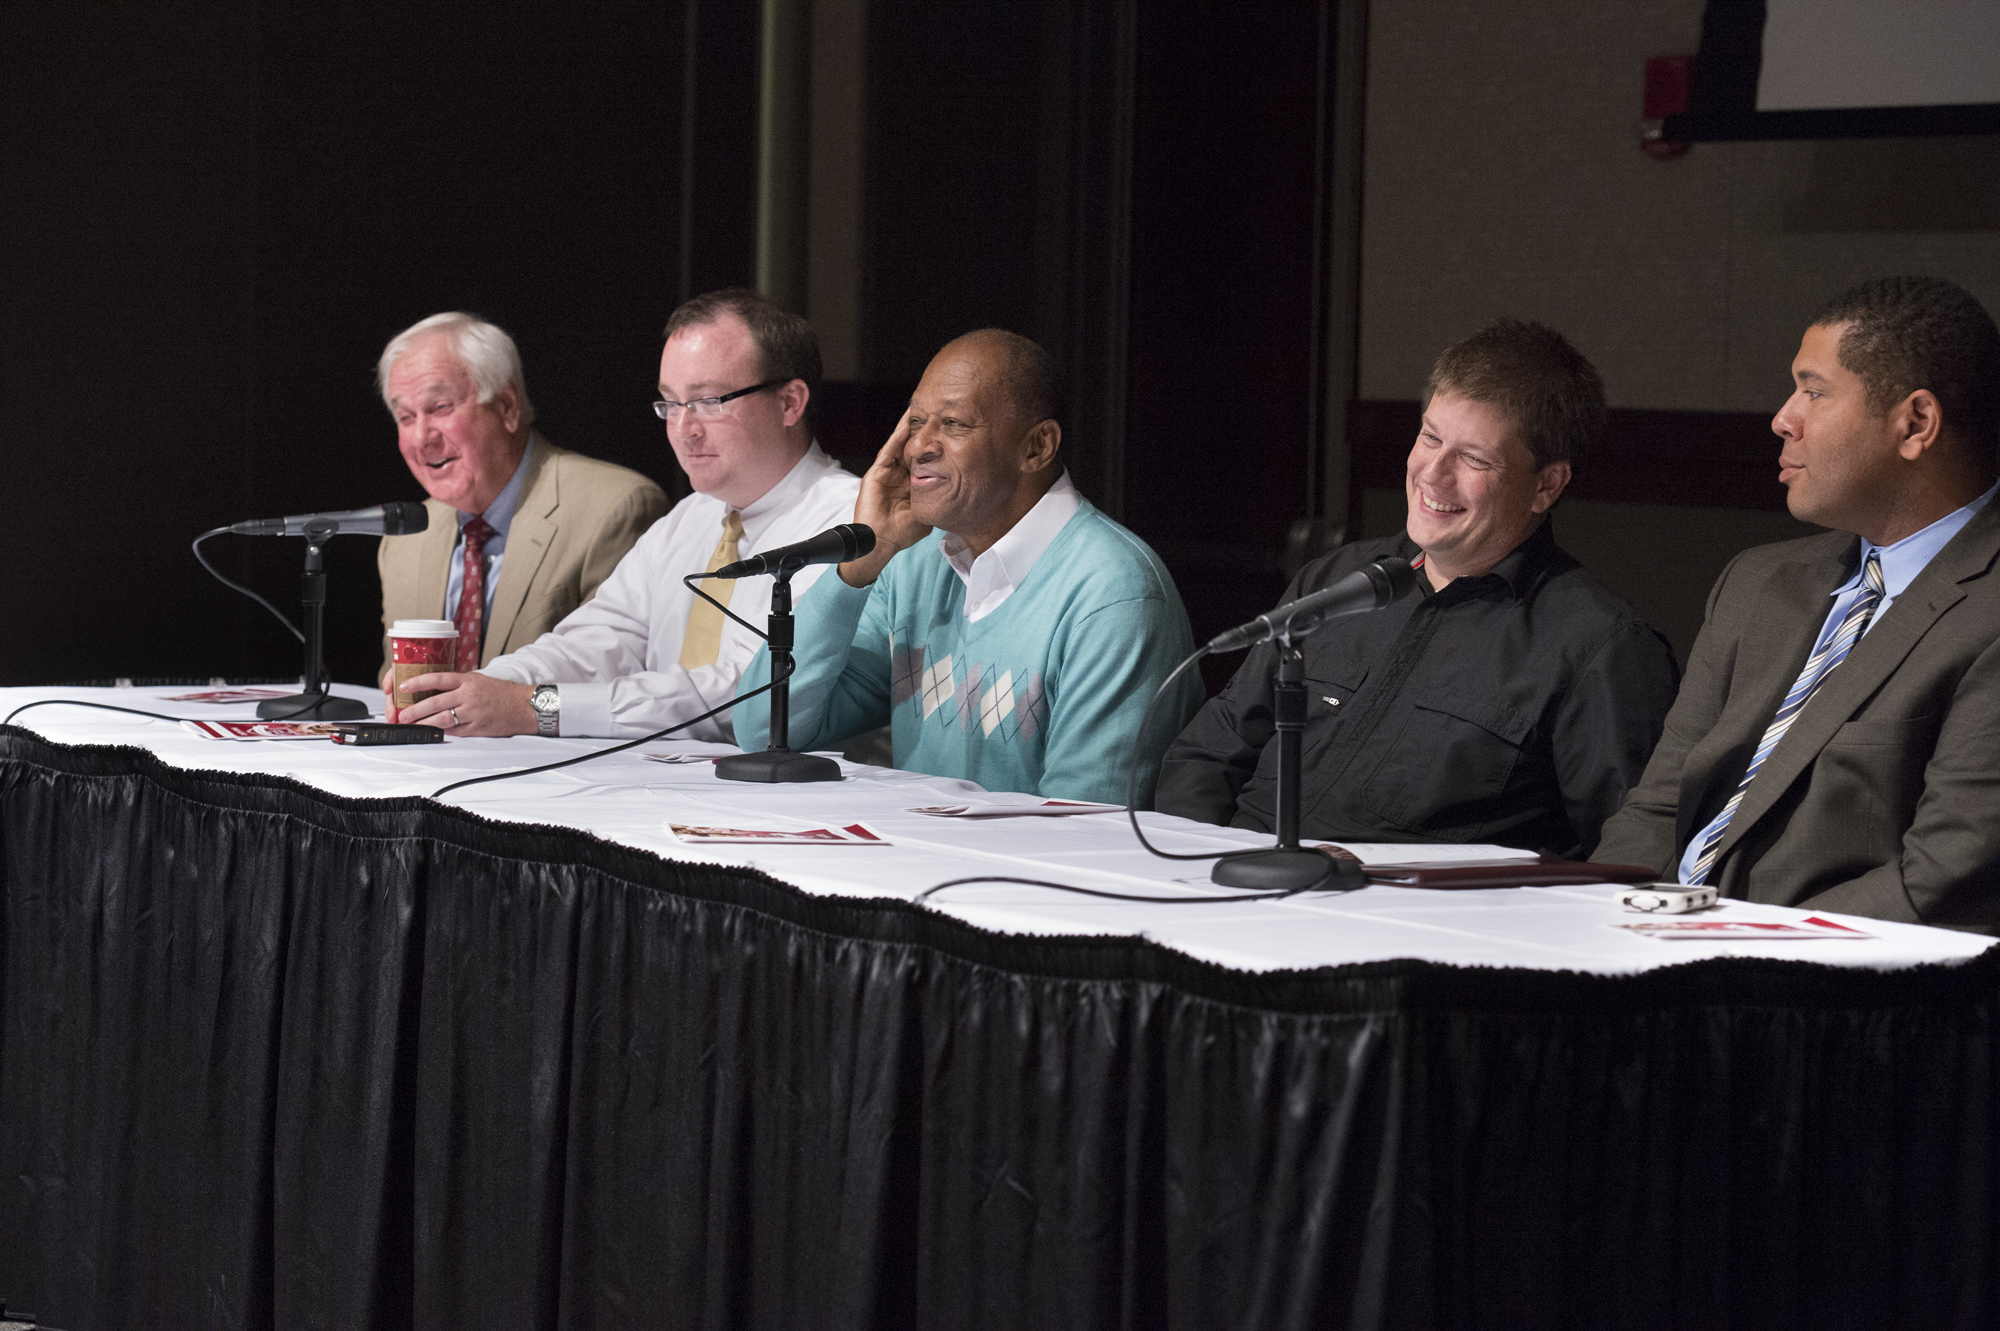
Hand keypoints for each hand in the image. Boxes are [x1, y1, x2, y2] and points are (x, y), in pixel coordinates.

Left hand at [394, 671, 537, 735]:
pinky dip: (441, 732)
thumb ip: (458, 684)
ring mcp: (473, 713)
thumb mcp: (479, 680)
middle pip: (436, 702)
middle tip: (402, 715)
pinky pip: (455, 731)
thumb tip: (435, 688)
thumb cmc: (502, 692)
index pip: (438, 679)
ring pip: (442, 719)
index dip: (418, 682)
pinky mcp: (478, 728)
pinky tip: (432, 732)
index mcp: (468, 681)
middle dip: (415, 710)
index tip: (403, 687)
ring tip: (413, 726)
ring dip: (424, 723)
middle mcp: (469, 696)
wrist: (525, 706)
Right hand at [842, 416, 930, 586]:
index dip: (934, 445)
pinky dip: (897, 438)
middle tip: (934, 413)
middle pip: (912, 447)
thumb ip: (937, 500)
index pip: (924, 459)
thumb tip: (957, 496)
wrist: (881, 542)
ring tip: (919, 411)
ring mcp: (887, 472)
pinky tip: (906, 426)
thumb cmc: (902, 533)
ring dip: (909, 429)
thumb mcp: (927, 513)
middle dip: (922, 431)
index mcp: (911, 483)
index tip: (947, 431)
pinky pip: (888, 451)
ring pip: (900, 444)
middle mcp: (899, 475)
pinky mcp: (877, 472)